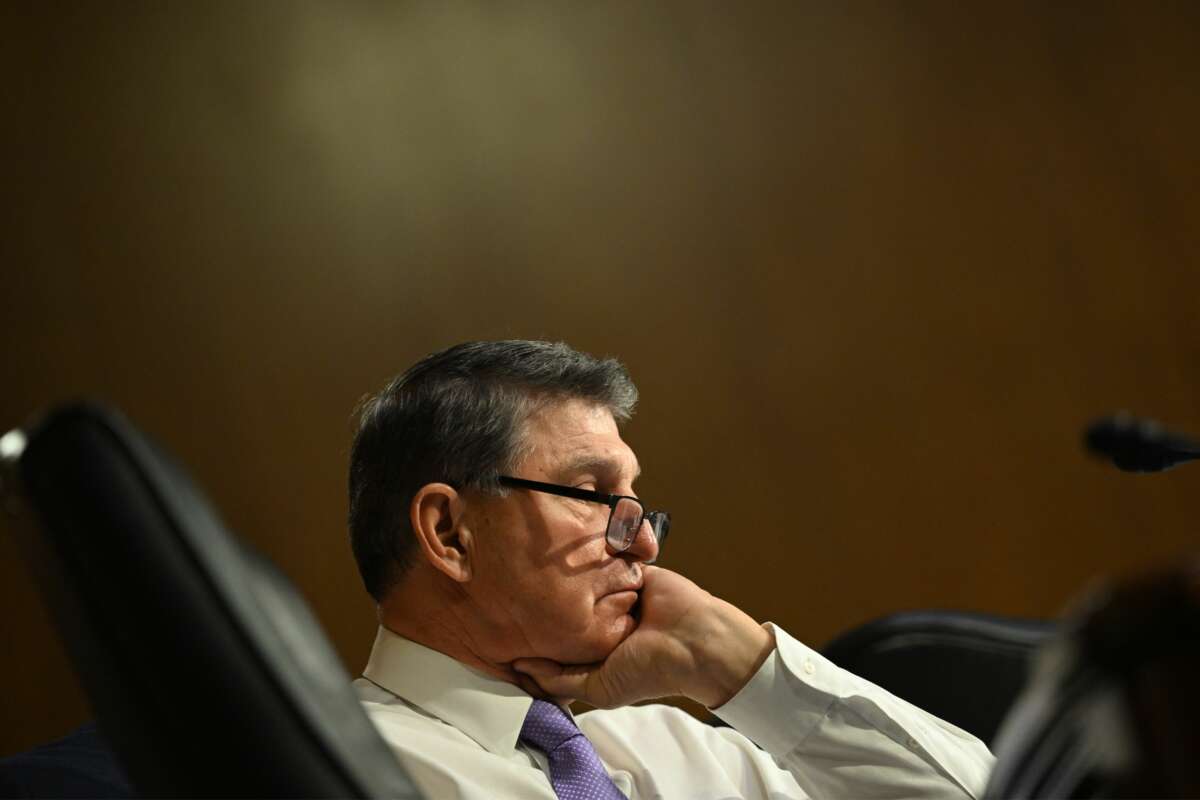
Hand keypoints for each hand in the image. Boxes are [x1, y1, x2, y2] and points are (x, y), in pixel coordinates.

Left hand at [512, 566, 774, 708]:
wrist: (695, 640)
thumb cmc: (650, 670)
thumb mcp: (599, 688)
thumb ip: (561, 681)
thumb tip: (520, 667)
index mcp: (596, 650)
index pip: (558, 639)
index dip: (533, 634)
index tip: (501, 625)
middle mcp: (604, 621)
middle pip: (565, 608)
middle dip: (543, 602)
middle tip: (507, 586)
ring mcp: (617, 593)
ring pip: (582, 581)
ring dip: (564, 575)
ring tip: (528, 561)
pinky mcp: (632, 571)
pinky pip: (608, 558)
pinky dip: (593, 554)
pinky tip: (563, 547)